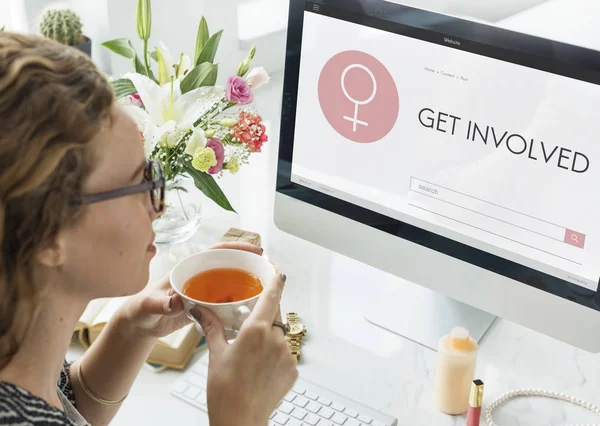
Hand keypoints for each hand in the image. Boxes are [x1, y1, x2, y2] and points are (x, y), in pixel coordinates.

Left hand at [118, 242, 263, 339]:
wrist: (139, 325)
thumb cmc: (141, 310)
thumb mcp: (150, 305)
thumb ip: (162, 303)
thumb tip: (177, 300)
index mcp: (189, 269)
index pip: (216, 252)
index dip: (237, 248)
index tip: (255, 250)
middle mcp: (200, 277)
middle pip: (229, 266)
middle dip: (249, 266)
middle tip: (269, 271)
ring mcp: (204, 293)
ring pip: (230, 285)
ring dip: (247, 286)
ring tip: (266, 291)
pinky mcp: (206, 308)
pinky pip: (226, 303)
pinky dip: (238, 306)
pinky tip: (249, 311)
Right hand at [191, 273, 297, 425]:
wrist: (240, 420)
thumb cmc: (225, 391)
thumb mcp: (216, 353)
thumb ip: (212, 327)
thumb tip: (200, 310)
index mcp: (256, 330)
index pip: (271, 296)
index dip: (276, 281)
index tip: (278, 272)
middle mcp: (276, 339)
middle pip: (276, 314)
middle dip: (266, 313)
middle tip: (251, 321)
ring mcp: (287, 355)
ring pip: (280, 335)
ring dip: (269, 337)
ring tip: (251, 354)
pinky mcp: (292, 370)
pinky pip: (285, 353)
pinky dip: (274, 355)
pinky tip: (259, 368)